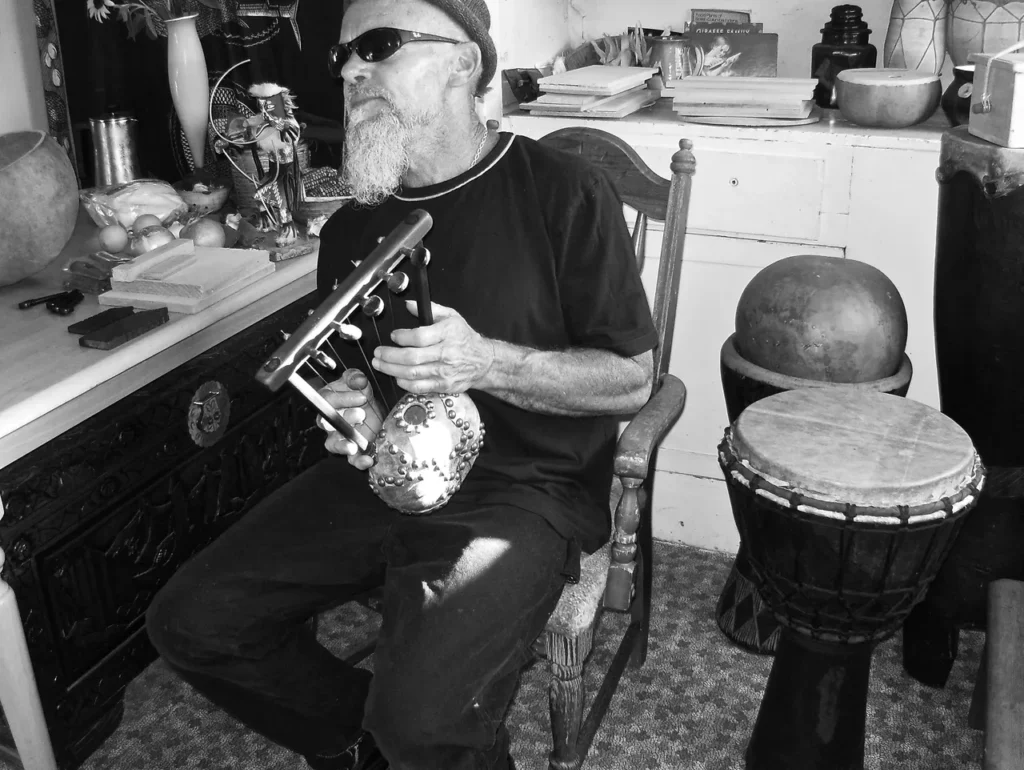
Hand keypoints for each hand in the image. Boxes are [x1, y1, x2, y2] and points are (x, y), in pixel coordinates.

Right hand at [317, 368, 382, 469]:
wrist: (374, 413)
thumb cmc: (361, 397)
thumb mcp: (361, 383)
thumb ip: (356, 378)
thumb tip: (357, 379)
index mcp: (328, 402)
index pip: (327, 400)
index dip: (343, 398)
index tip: (362, 396)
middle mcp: (330, 421)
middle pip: (327, 423)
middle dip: (343, 419)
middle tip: (361, 414)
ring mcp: (340, 438)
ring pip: (333, 444)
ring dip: (342, 445)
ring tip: (354, 445)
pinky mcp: (354, 451)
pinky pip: (352, 460)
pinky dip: (359, 462)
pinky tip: (369, 459)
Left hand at [372, 301, 493, 393]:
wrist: (483, 361)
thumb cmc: (464, 338)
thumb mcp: (451, 317)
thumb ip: (430, 309)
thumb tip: (409, 305)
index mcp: (447, 333)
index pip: (419, 337)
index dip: (402, 337)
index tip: (393, 336)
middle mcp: (446, 353)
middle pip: (411, 357)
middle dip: (389, 356)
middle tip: (378, 353)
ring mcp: (444, 372)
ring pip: (412, 373)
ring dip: (391, 369)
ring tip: (380, 364)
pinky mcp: (443, 385)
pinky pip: (419, 387)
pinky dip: (404, 383)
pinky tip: (397, 377)